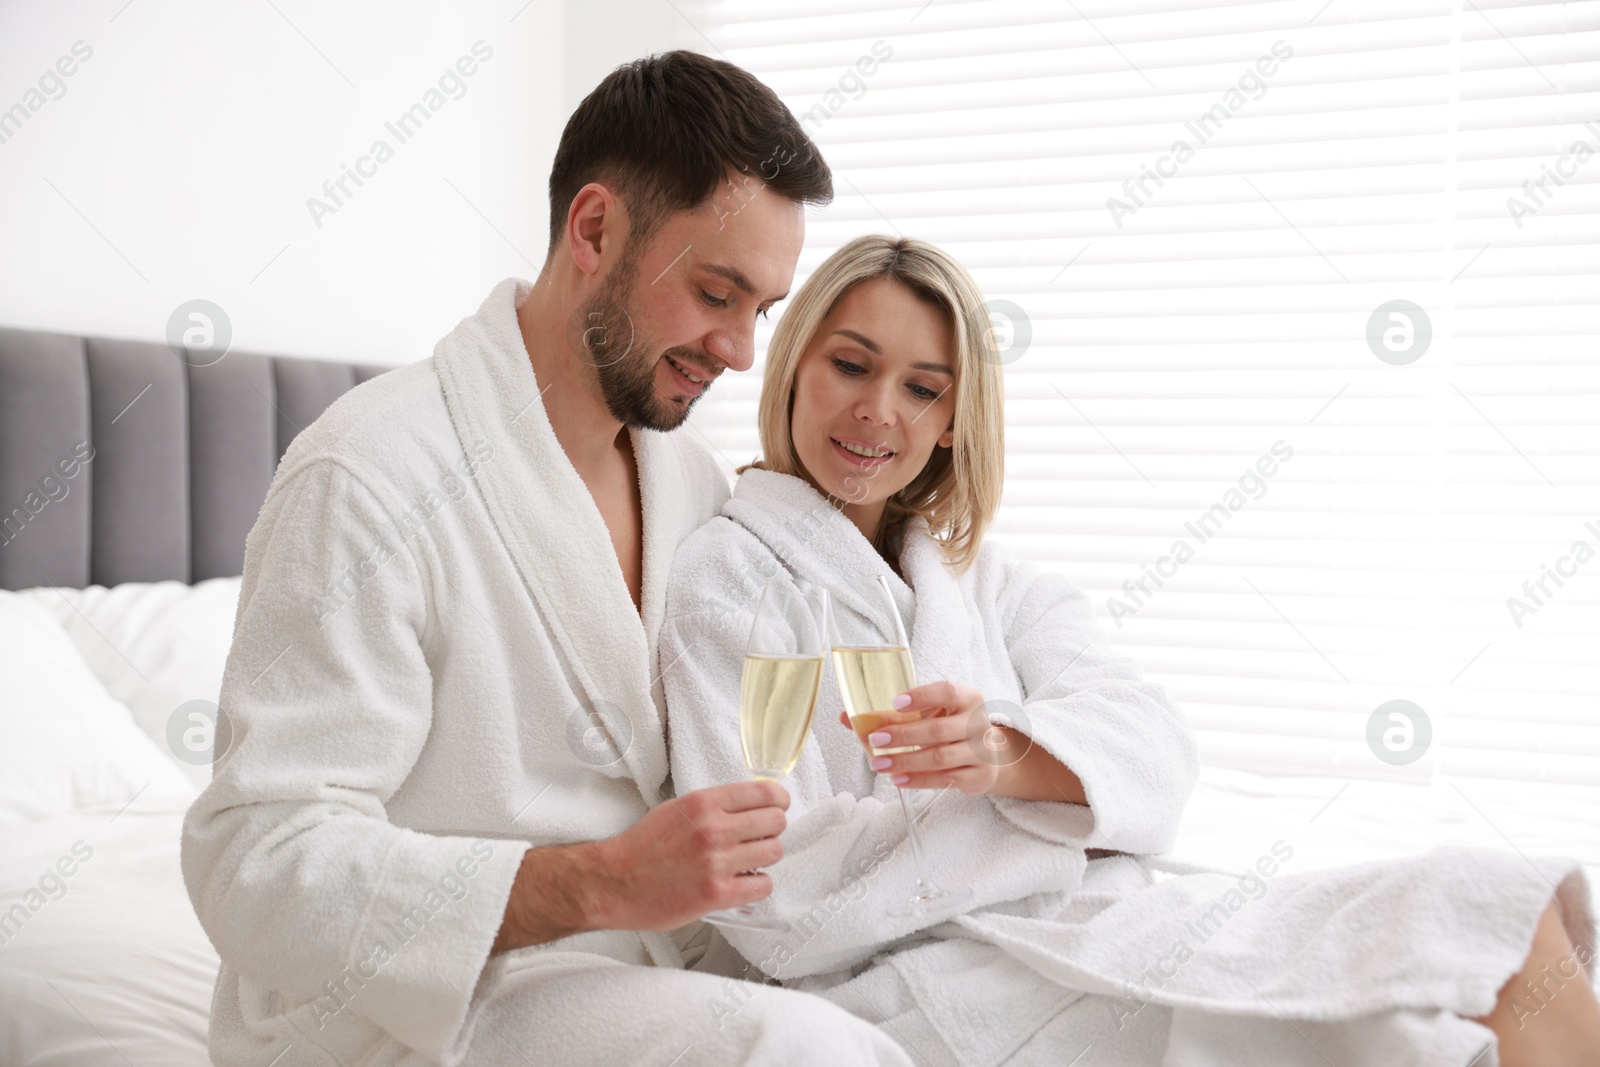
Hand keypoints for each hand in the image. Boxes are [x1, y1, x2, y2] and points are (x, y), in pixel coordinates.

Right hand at [492, 781, 788, 951]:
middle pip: (776, 822)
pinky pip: (762, 886)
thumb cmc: (642, 846)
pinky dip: (757, 885)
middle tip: (760, 839)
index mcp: (704, 803)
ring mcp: (717, 862)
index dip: (779, 801)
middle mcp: (714, 829)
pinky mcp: (716, 894)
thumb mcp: (676, 809)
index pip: (764, 793)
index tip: (779, 807)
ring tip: (748, 862)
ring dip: (765, 858)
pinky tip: (742, 884)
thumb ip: (712, 806)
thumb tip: (748, 806)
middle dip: (772, 830)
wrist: (613, 882)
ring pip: (774, 853)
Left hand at [840, 680, 1027, 795]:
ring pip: (940, 757)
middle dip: (903, 735)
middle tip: (875, 740)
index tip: (894, 702)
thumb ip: (893, 714)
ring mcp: (981, 752)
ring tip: (878, 764)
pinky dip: (918, 780)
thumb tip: (848, 717)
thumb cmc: (952, 728)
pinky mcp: (978, 777)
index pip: (947, 691)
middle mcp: (978, 723)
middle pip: (938, 729)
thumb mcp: (932, 714)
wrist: (989, 756)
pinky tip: (897, 779)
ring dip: (905, 761)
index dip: (921, 696)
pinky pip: (944, 780)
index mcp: (968, 698)